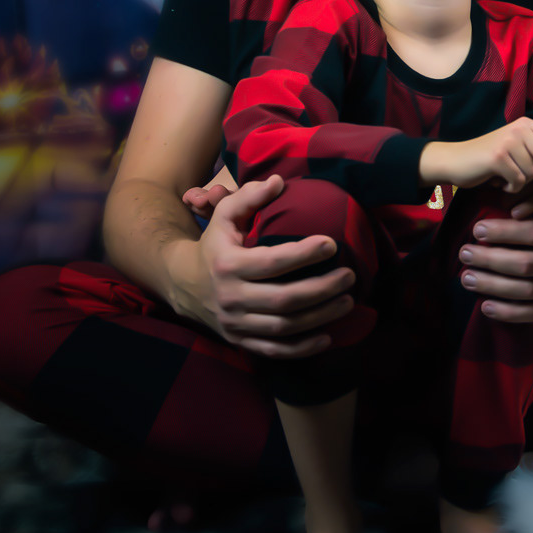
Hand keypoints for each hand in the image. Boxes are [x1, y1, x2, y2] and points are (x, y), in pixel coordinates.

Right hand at [176, 175, 354, 357]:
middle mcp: (231, 298)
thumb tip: (278, 181)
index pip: (273, 262)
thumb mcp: (224, 216)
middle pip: (284, 299)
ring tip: (348, 301)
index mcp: (228, 264)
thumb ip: (250, 197)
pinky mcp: (240, 341)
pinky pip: (274, 350)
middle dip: (321, 289)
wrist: (183, 283)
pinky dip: (302, 348)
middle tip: (349, 276)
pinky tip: (327, 337)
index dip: (305, 254)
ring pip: (283, 327)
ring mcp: (235, 324)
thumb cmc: (214, 245)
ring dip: (320, 317)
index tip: (332, 244)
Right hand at [421, 118, 532, 193]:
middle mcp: (520, 128)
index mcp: (527, 124)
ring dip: (524, 183)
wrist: (454, 160)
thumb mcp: (515, 145)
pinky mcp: (498, 157)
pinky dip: (511, 188)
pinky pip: (518, 181)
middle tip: (528, 180)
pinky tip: (501, 183)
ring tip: (510, 178)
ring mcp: (508, 141)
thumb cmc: (489, 158)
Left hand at [459, 193, 532, 323]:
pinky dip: (509, 313)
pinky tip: (485, 306)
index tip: (476, 229)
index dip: (503, 232)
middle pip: (527, 264)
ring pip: (528, 291)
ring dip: (493, 286)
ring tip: (467, 277)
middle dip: (490, 259)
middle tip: (464, 252)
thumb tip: (497, 194)